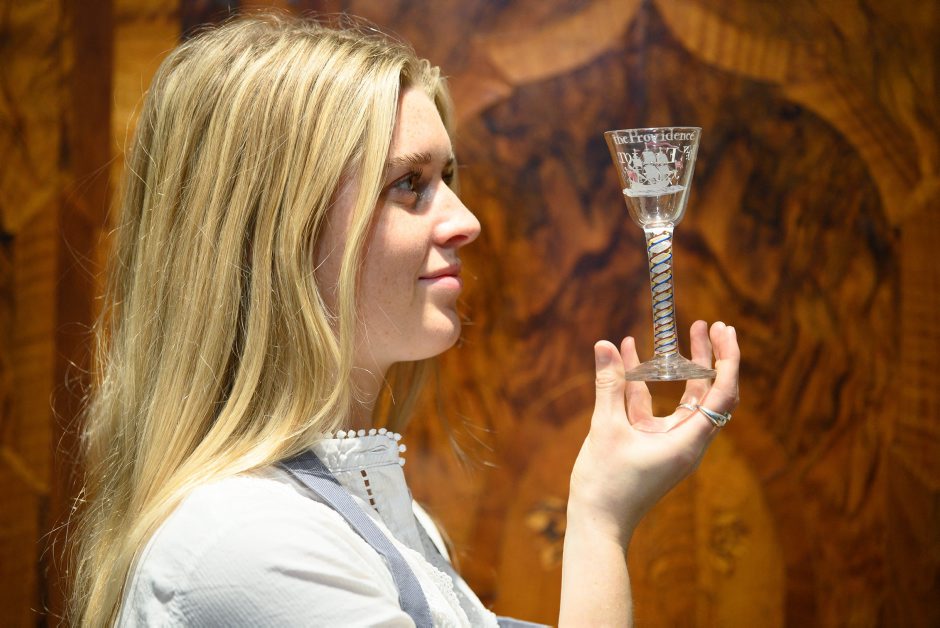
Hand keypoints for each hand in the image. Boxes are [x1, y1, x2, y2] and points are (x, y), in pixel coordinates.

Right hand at [568, 321, 739, 545]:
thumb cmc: (606, 484)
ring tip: (671, 334)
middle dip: (708, 357)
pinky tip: (631, 359)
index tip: (721, 329)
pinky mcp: (655, 447)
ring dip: (678, 368)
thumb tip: (605, 345)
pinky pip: (659, 409)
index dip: (727, 358)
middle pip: (710, 392)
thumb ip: (609, 384)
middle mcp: (688, 443)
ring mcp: (673, 445)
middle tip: (703, 324)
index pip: (722, 393)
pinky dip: (649, 385)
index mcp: (688, 442)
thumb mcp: (606, 428)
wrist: (598, 525)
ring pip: (685, 399)